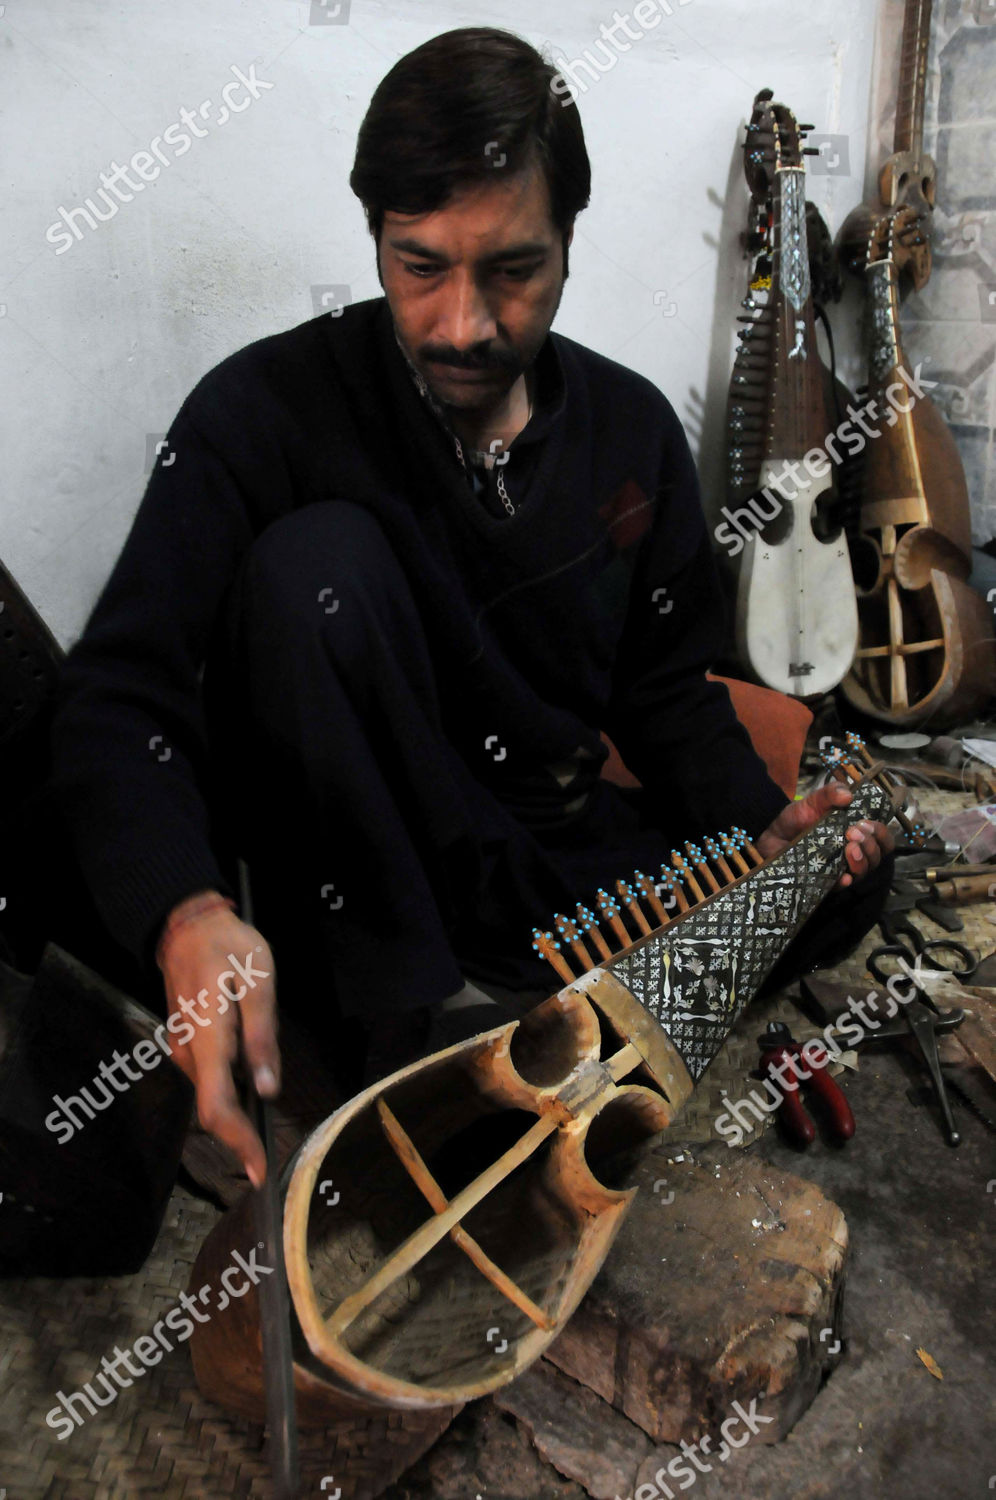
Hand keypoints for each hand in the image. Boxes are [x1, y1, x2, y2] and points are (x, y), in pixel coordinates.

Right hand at [157, 894, 280, 1186]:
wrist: (187, 926)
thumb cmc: (230, 947)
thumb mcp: (259, 980)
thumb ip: (262, 1035)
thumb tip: (267, 1089)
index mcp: (208, 1035)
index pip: (216, 1103)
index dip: (238, 1141)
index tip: (258, 1170)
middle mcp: (188, 1050)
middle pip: (210, 1108)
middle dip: (238, 1139)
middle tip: (266, 1162)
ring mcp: (182, 1048)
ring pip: (209, 1093)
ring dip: (234, 1116)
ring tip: (262, 1134)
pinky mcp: (185, 1044)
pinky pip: (207, 1078)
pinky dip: (227, 1095)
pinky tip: (248, 1097)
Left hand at [756, 781, 893, 888]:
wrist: (772, 835)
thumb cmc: (798, 818)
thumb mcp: (814, 800)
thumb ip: (830, 793)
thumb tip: (848, 795)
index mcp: (857, 833)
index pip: (883, 838)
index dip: (881, 832)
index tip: (864, 823)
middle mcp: (854, 852)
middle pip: (877, 856)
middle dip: (871, 845)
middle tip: (853, 832)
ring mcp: (840, 868)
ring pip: (864, 871)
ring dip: (862, 860)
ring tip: (849, 847)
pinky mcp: (825, 881)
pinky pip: (841, 886)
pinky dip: (845, 880)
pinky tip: (843, 875)